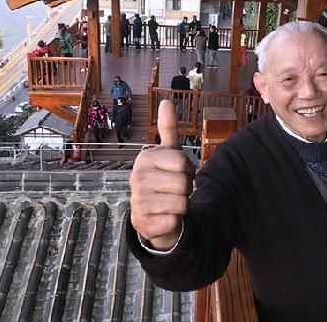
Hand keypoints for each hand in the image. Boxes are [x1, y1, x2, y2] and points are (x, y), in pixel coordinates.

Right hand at [129, 99, 193, 249]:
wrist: (155, 216)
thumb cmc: (165, 181)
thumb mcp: (168, 154)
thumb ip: (168, 129)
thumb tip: (166, 101)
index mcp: (145, 158)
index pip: (183, 162)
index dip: (189, 170)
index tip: (179, 173)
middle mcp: (136, 178)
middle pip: (184, 183)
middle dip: (187, 189)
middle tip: (176, 191)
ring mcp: (137, 201)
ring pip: (182, 203)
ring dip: (183, 206)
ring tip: (171, 203)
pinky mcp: (142, 224)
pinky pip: (174, 221)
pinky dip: (176, 222)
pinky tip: (165, 218)